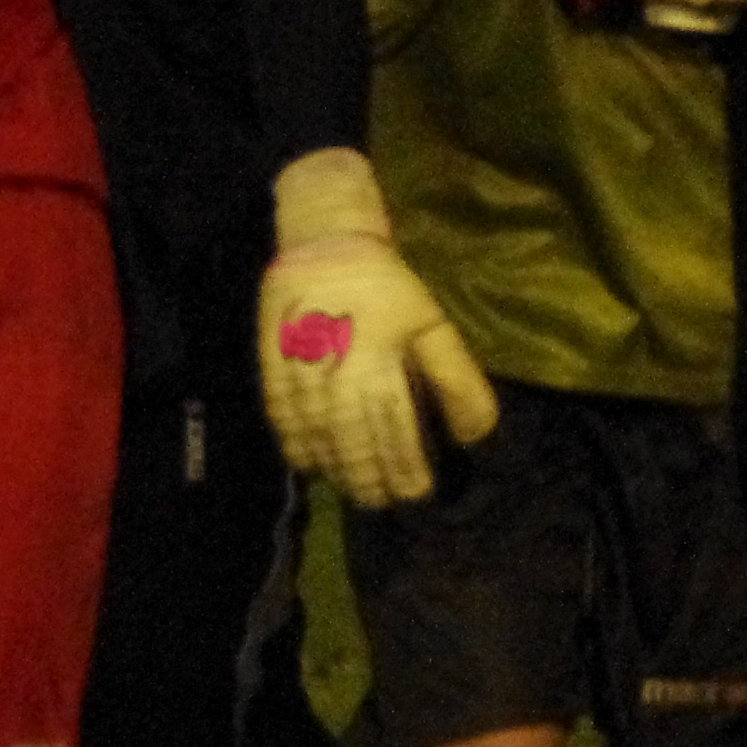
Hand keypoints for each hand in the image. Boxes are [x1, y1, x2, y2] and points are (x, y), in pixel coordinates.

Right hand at [255, 148, 499, 506]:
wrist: (324, 244)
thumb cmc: (387, 288)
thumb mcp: (432, 325)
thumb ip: (456, 379)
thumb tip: (474, 435)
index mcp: (379, 356)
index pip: (392, 426)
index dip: (404, 466)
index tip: (417, 493)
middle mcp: (336, 367)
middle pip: (351, 438)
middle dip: (368, 478)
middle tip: (383, 503)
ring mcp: (299, 366)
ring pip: (315, 433)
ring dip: (335, 470)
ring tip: (353, 493)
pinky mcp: (272, 362)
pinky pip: (280, 415)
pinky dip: (296, 446)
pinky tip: (312, 466)